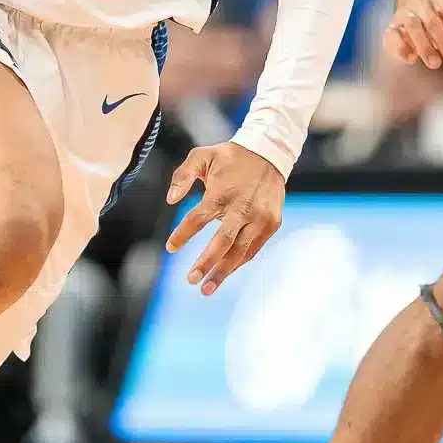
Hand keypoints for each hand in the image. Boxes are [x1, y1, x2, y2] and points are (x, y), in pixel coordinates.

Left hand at [165, 142, 285, 293]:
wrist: (269, 154)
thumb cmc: (230, 157)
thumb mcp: (201, 156)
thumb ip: (182, 176)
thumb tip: (170, 200)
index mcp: (223, 192)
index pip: (198, 219)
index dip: (183, 235)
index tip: (170, 248)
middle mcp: (243, 208)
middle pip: (222, 242)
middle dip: (206, 263)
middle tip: (191, 279)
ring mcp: (260, 218)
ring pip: (240, 251)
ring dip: (223, 272)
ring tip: (206, 288)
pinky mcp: (272, 223)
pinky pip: (253, 249)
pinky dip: (238, 262)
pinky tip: (225, 272)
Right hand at [385, 0, 442, 69]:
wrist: (416, 9)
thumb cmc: (441, 15)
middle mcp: (418, 0)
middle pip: (431, 20)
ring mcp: (403, 13)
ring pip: (412, 26)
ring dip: (424, 46)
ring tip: (435, 64)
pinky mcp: (391, 28)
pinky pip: (391, 35)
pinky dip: (399, 47)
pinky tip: (411, 59)